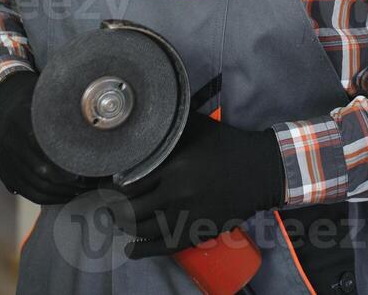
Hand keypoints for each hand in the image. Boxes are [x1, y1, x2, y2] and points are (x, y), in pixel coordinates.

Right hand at [0, 71, 107, 204]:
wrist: (5, 105)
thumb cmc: (34, 101)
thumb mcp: (47, 99)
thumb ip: (66, 112)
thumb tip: (97, 123)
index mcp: (22, 121)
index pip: (46, 149)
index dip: (67, 163)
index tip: (86, 169)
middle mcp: (11, 143)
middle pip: (42, 172)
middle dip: (70, 182)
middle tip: (91, 182)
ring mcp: (6, 161)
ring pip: (37, 187)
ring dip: (62, 192)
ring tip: (83, 189)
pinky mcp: (5, 173)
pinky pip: (28, 192)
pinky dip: (49, 197)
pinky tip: (66, 193)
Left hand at [116, 117, 285, 258]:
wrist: (261, 171)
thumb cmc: (227, 145)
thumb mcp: (197, 127)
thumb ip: (169, 126)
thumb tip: (143, 117)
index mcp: (174, 168)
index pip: (129, 185)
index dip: (112, 188)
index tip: (106, 186)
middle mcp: (177, 195)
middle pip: (131, 210)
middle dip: (113, 209)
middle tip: (107, 206)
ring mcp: (186, 217)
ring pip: (143, 230)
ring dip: (125, 227)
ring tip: (118, 222)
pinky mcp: (197, 233)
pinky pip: (162, 247)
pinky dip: (142, 250)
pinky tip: (131, 247)